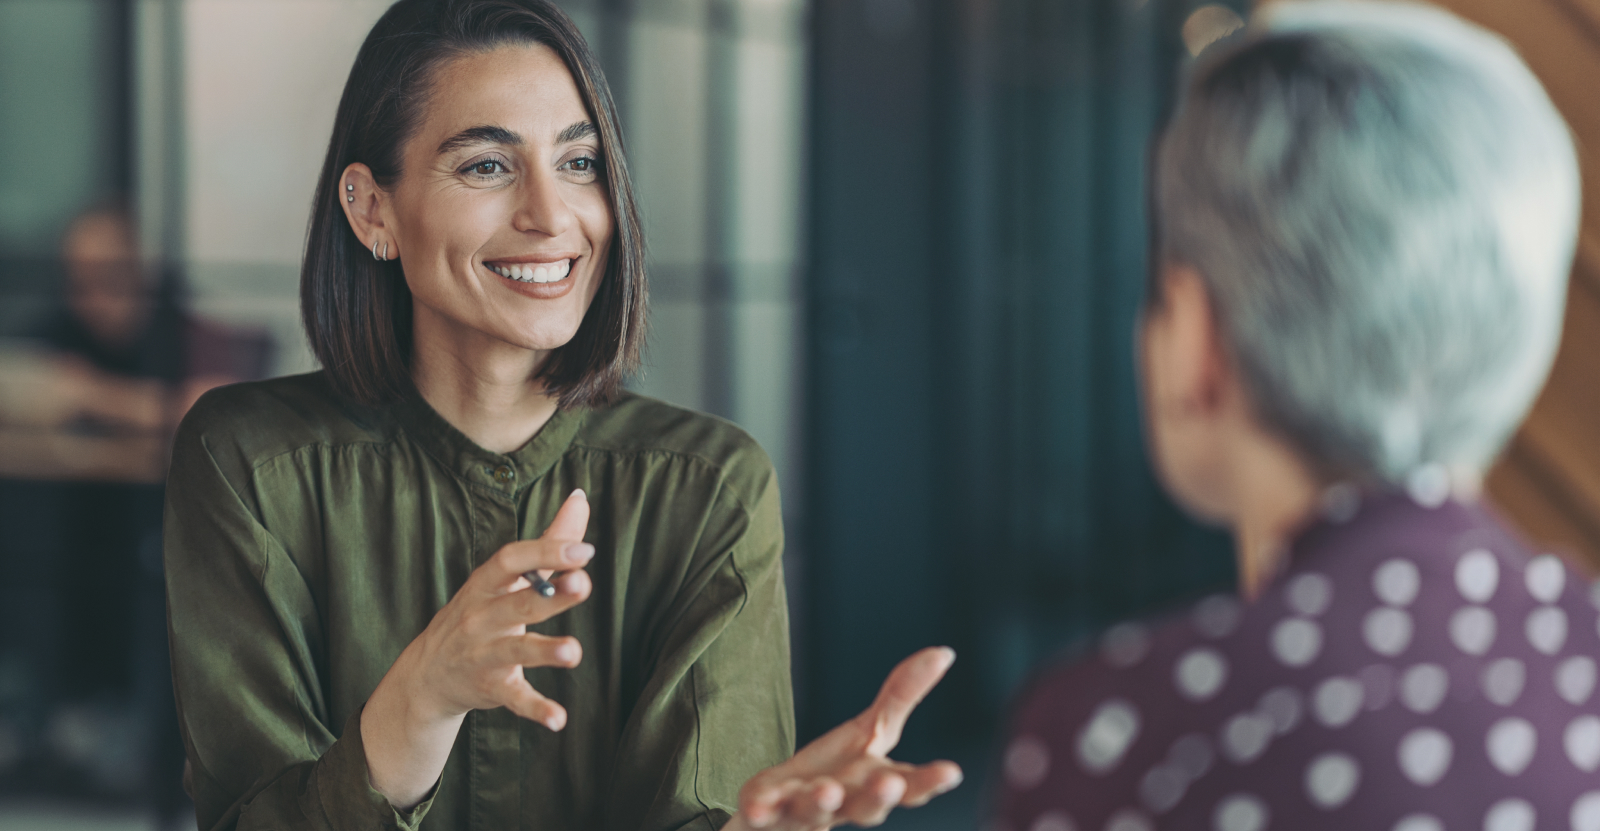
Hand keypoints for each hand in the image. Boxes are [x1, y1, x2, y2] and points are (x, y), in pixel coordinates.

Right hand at [361, 489, 593, 806]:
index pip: (510, 561)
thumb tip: (580, 497)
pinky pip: (515, 699)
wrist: (427, 675)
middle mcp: (481, 617)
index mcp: (487, 584)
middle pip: (517, 603)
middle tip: (584, 584)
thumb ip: (548, 541)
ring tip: (574, 652)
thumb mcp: (505, 577)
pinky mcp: (491, 689)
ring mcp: (484, 654)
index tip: (584, 551)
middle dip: (550, 595)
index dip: (545, 553)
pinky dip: (536, 709)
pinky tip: (560, 719)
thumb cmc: (479, 613)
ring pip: (516, 651)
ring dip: (545, 652)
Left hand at [728, 647, 962, 829]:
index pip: (909, 785)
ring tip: (826, 792)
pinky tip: (756, 808)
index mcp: (873, 782)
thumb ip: (903, 696)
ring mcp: (805, 809)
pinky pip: (763, 813)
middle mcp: (845, 802)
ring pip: (817, 810)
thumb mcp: (870, 731)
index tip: (952, 772)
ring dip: (823, 801)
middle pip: (867, 806)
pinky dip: (761, 811)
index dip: (930, 780)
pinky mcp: (766, 810)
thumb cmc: (837, 771)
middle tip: (889, 783)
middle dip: (878, 796)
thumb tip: (944, 651)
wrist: (781, 810)